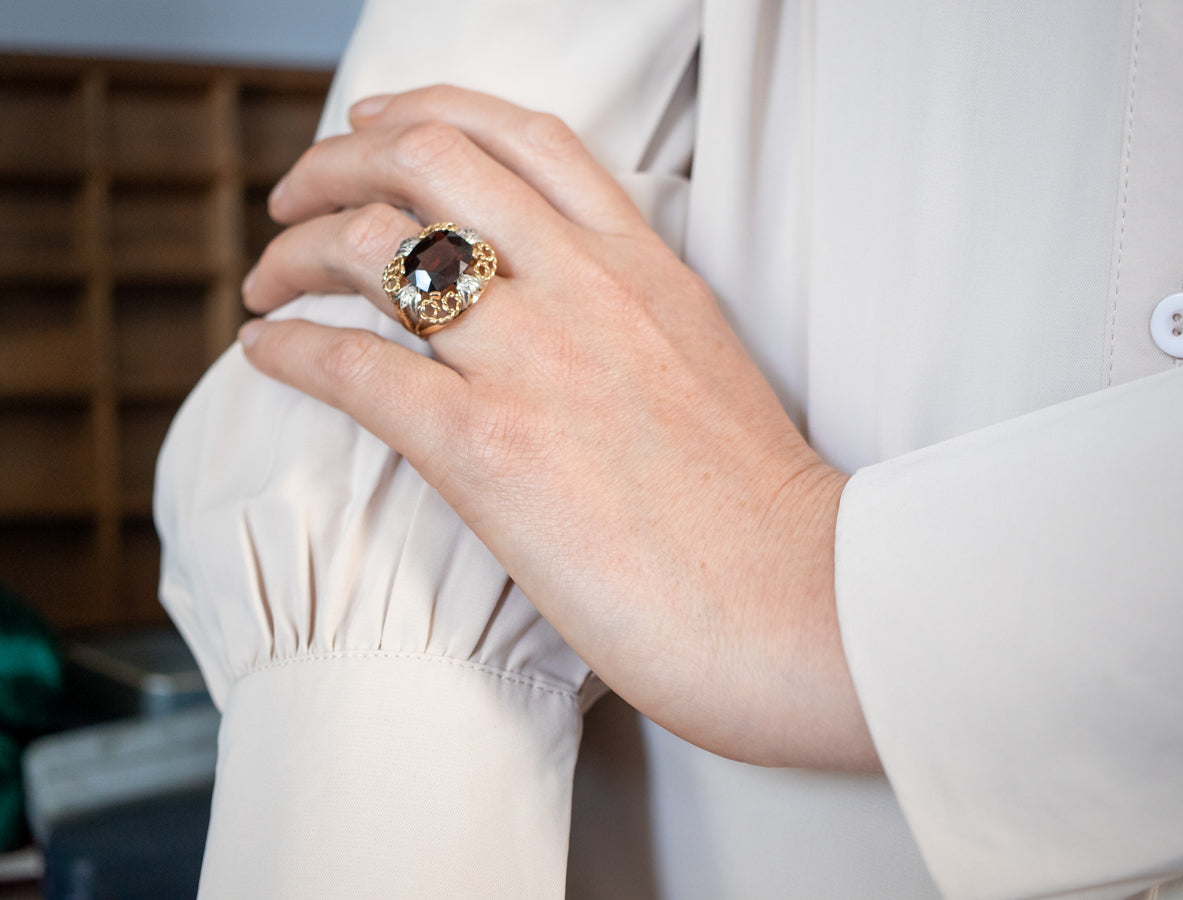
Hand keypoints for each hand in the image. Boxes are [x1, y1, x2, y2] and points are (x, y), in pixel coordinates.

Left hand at [239, 86, 877, 770]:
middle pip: (428, 160)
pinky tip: (264, 352)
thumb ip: (628, 313)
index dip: (428, 111)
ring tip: (266, 278)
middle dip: (335, 162)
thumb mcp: (704, 362)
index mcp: (643, 265)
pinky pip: (356, 368)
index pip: (521, 137)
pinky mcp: (489, 448)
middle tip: (294, 195)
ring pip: (376, 247)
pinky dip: (291, 350)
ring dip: (294, 250)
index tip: (373, 126)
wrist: (793, 600)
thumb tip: (552, 308)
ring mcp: (535, 360)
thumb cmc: (753, 506)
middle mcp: (585, 288)